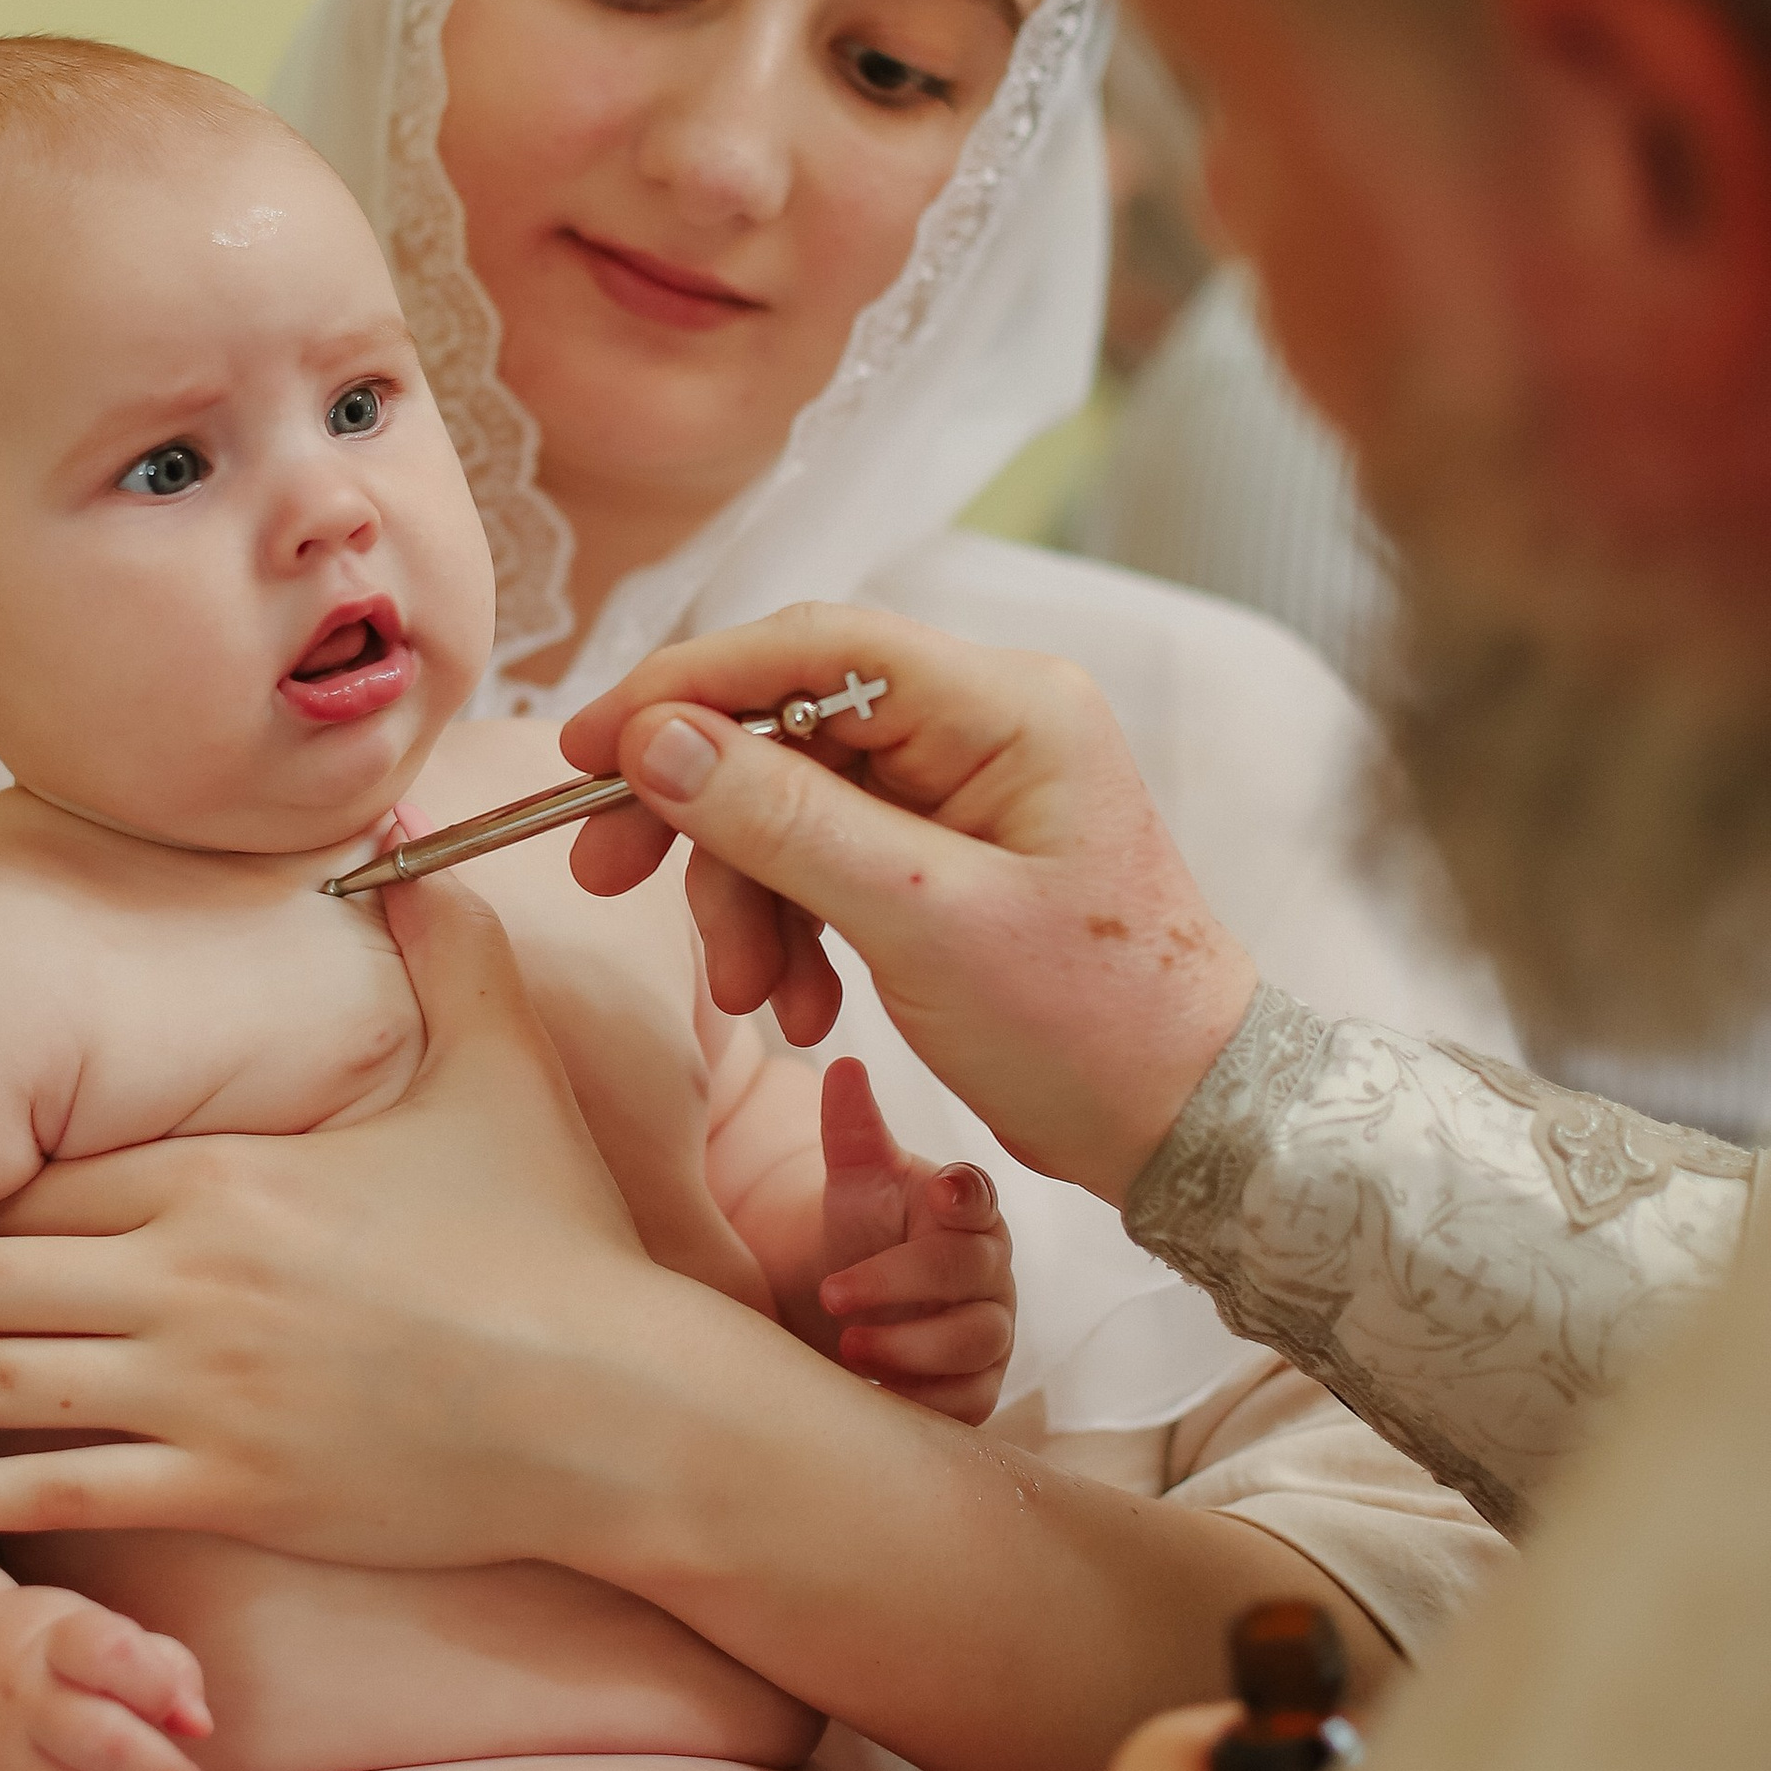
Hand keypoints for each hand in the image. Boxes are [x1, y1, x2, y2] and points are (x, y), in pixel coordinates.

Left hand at [0, 872, 766, 1568]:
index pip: (37, 1177)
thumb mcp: (501, 1070)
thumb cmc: (557, 1245)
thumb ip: (442, 961)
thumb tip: (419, 843)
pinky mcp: (229, 1486)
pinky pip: (55, 1497)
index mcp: (229, 1175)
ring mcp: (202, 1386)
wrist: (625, 1402)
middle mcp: (190, 1273)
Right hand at [559, 602, 1258, 1200]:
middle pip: (786, 723)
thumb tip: (657, 740)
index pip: (811, 647)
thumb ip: (784, 823)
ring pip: (789, 800)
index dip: (684, 686)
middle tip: (606, 874)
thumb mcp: (923, 924)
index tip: (588, 750)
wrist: (1183, 1123)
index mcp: (1004, 707)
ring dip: (745, 896)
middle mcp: (982, 724)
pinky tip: (801, 1006)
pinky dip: (790, 925)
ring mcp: (961, 789)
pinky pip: (823, 856)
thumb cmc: (1092, 1025)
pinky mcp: (942, 853)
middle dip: (699, 811)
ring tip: (752, 997)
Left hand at [812, 1058, 1012, 1422]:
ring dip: (911, 1348)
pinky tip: (877, 1389)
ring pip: (977, 1341)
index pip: (980, 1196)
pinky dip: (925, 1397)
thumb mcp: (851, 1179)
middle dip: (902, 1284)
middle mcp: (989, 1266)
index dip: (966, 1195)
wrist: (844, 1307)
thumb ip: (852, 1128)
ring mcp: (991, 1326)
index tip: (939, 1192)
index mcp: (965, 1206)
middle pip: (971, 1274)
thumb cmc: (860, 1231)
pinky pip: (971, 1400)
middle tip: (833, 1294)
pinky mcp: (979, 1383)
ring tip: (848, 1345)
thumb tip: (844, 1065)